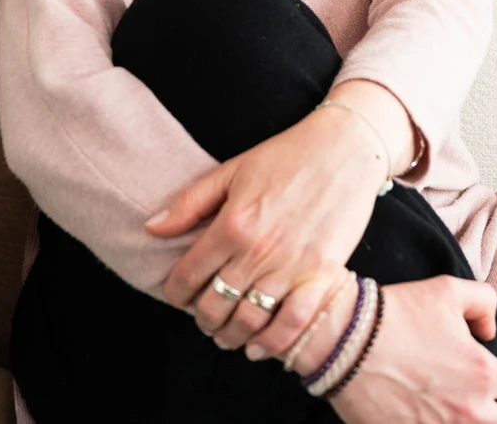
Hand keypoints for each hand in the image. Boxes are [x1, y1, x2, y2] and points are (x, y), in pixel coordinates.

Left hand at [148, 99, 389, 349]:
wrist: (345, 148)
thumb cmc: (286, 155)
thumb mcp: (232, 170)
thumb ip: (189, 203)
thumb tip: (151, 228)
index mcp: (232, 225)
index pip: (187, 277)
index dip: (174, 294)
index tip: (177, 296)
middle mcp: (258, 251)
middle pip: (214, 306)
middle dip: (202, 318)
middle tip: (204, 316)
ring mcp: (291, 266)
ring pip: (248, 321)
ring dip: (230, 335)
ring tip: (226, 333)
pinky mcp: (323, 275)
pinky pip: (293, 323)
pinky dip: (272, 343)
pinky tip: (258, 347)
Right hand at [330, 277, 496, 423]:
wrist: (343, 341)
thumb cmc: (396, 314)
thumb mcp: (448, 290)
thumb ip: (484, 303)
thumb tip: (488, 330)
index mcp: (484, 374)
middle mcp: (469, 412)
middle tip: (478, 400)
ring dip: (468, 419)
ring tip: (451, 410)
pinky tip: (425, 416)